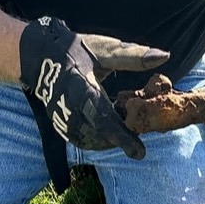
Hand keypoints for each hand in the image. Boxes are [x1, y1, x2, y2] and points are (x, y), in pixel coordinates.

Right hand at [19, 17, 168, 157]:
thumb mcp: (105, 50)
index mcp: (81, 87)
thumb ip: (134, 56)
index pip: (103, 118)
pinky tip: (110, 130)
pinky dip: (99, 138)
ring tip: (125, 130)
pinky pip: (83, 139)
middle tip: (138, 137)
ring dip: (110, 140)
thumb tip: (164, 56)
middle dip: (120, 139)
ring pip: (91, 141)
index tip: (140, 153)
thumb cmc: (76, 50)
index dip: (122, 137)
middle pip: (99, 135)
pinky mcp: (60, 124)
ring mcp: (62, 118)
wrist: (40, 56)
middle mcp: (68, 107)